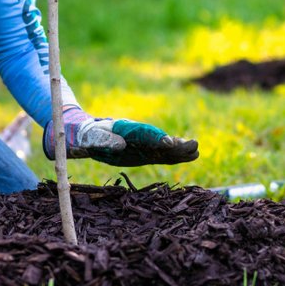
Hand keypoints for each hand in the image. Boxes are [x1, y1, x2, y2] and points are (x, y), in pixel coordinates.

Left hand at [44, 106, 199, 166]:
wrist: (88, 134)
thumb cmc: (88, 135)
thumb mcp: (90, 137)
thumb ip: (103, 140)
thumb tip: (120, 145)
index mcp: (125, 130)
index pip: (143, 134)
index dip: (156, 138)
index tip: (168, 142)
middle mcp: (137, 135)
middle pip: (158, 139)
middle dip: (175, 143)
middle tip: (193, 145)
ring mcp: (143, 144)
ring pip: (164, 147)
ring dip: (179, 149)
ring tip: (196, 150)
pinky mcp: (145, 152)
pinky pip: (162, 154)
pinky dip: (175, 155)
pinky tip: (190, 155)